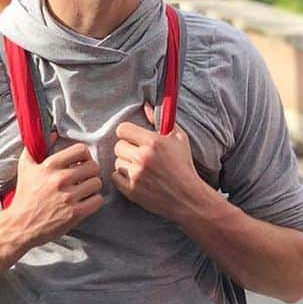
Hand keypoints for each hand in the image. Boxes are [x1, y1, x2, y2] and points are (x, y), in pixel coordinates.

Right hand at [6, 134, 104, 248]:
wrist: (19, 225)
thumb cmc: (24, 196)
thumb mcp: (26, 167)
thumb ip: (35, 147)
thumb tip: (53, 134)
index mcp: (49, 166)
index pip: (81, 150)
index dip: (85, 155)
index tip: (82, 162)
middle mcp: (60, 179)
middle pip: (93, 166)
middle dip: (91, 171)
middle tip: (85, 177)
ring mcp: (68, 197)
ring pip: (96, 183)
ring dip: (93, 186)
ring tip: (85, 190)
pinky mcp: (74, 214)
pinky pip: (97, 200)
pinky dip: (94, 201)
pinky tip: (86, 201)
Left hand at [112, 104, 207, 221]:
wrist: (188, 196)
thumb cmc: (183, 165)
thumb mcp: (178, 138)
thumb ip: (159, 120)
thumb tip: (144, 106)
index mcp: (153, 141)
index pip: (122, 129)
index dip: (127, 132)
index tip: (133, 137)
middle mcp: (142, 157)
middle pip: (118, 146)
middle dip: (126, 148)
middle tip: (137, 153)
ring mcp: (136, 175)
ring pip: (117, 162)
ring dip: (125, 163)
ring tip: (138, 167)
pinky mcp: (132, 191)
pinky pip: (115, 178)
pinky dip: (122, 177)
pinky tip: (134, 177)